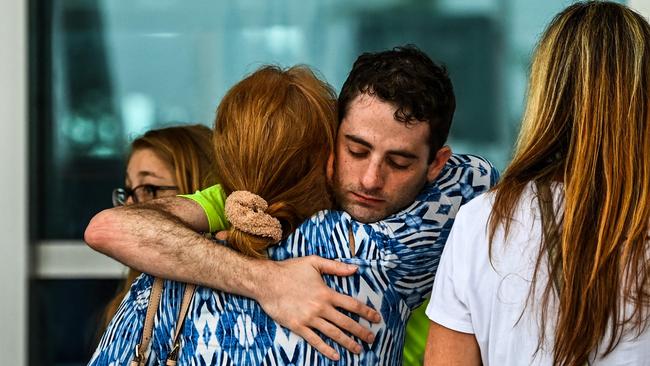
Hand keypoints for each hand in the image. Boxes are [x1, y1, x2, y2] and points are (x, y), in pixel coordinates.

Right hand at [254, 255, 380, 360]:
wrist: (266, 281)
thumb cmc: (290, 270)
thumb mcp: (314, 262)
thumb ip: (335, 267)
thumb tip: (355, 269)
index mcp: (326, 293)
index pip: (352, 304)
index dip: (366, 312)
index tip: (377, 319)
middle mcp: (321, 308)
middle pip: (346, 322)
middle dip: (361, 331)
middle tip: (372, 339)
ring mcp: (309, 319)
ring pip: (333, 333)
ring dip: (348, 342)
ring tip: (359, 350)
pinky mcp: (297, 326)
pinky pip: (315, 340)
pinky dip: (326, 349)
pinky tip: (335, 355)